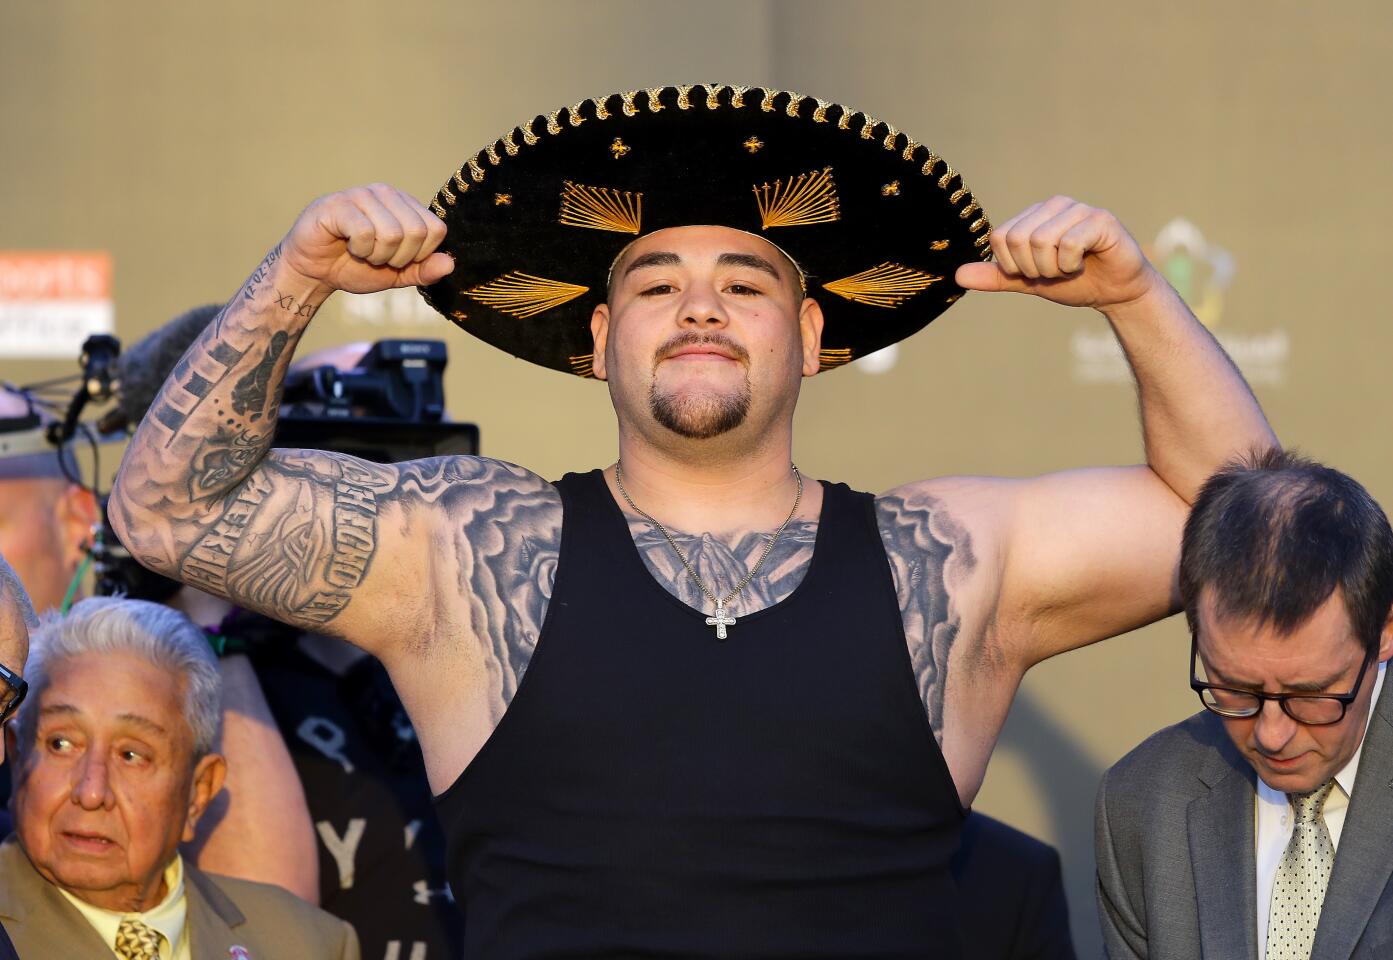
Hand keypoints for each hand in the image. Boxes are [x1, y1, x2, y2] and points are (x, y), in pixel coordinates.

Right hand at [281, 183, 454, 295]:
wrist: (315, 270)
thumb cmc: (356, 267)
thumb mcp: (398, 274)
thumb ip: (424, 270)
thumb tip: (450, 264)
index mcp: (406, 206)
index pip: (436, 230)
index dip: (420, 255)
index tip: (398, 259)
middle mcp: (387, 194)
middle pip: (417, 231)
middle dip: (398, 258)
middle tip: (377, 257)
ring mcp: (362, 194)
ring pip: (392, 233)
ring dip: (376, 255)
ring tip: (362, 251)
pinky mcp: (338, 203)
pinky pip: (365, 233)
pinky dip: (359, 250)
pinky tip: (347, 245)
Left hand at [955, 196, 1160, 310]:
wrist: (1115, 292)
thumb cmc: (1074, 281)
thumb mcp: (1028, 281)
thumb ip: (997, 276)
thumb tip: (958, 276)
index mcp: (1034, 215)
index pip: (999, 238)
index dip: (1012, 265)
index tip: (1035, 272)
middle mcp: (1055, 206)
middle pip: (1017, 239)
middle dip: (1033, 269)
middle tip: (1055, 272)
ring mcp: (1079, 209)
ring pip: (1041, 242)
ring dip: (1054, 269)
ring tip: (1070, 268)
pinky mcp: (1101, 220)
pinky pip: (1068, 244)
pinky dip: (1072, 264)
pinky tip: (1085, 263)